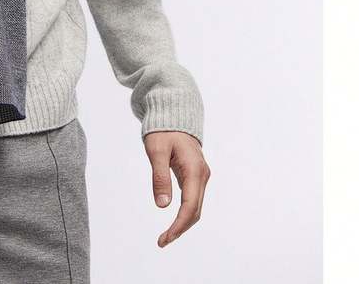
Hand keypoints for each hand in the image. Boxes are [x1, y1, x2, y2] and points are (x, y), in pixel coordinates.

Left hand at [144, 131, 209, 247]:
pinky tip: (173, 222)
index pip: (190, 206)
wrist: (174, 115)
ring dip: (182, 223)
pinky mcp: (195, 176)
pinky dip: (184, 213)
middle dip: (180, 228)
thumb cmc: (163, 130)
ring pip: (195, 207)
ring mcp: (201, 176)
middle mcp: (202, 176)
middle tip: (162, 242)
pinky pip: (192, 200)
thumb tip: (162, 205)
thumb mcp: (156, 150)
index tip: (165, 238)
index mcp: (194, 170)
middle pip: (195, 211)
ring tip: (165, 237)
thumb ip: (160, 177)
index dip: (178, 225)